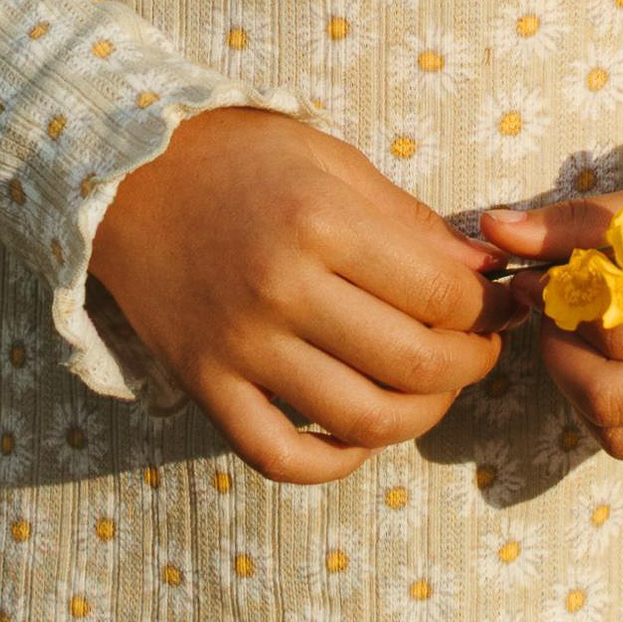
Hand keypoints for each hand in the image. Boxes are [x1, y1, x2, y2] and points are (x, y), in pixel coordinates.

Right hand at [89, 108, 503, 486]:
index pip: (441, 296)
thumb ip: (409, 222)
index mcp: (320, 223)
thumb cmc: (235, 158)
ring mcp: (239, 346)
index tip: (502, 306)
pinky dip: (333, 463)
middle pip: (415, 365)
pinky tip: (359, 436)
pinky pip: (279, 455)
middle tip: (477, 349)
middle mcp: (280, 291)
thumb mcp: (330, 161)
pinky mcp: (204, 384)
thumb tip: (483, 274)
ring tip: (429, 390)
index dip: (489, 310)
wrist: (120, 178)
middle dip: (470, 365)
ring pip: (361, 420)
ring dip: (419, 417)